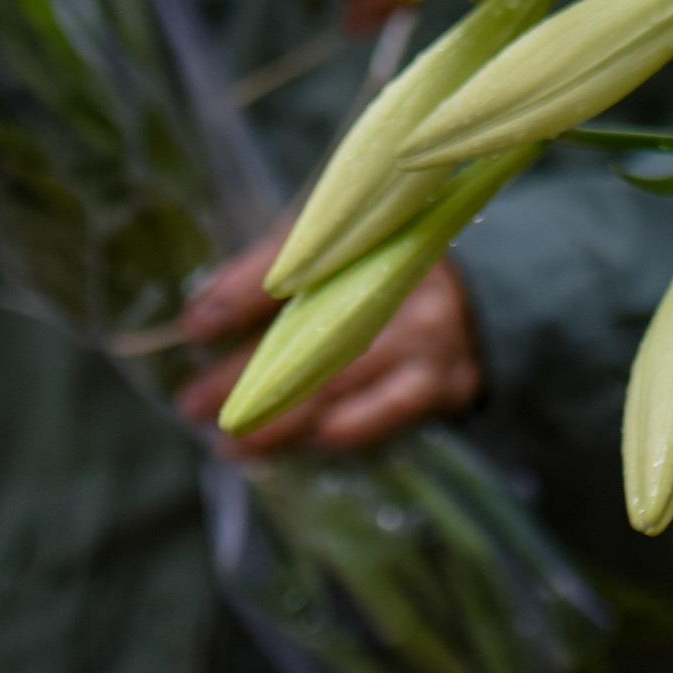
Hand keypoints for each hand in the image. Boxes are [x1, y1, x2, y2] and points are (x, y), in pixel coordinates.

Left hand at [176, 229, 481, 452]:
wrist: (479, 292)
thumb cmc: (379, 268)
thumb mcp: (332, 250)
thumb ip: (271, 273)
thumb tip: (202, 316)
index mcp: (365, 229)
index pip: (295, 257)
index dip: (241, 292)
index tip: (193, 326)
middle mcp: (399, 273)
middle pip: (312, 328)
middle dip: (245, 374)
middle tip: (194, 404)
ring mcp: (427, 329)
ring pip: (343, 375)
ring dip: (281, 416)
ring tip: (231, 443)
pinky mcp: (447, 377)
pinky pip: (393, 408)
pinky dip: (350, 427)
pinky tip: (311, 441)